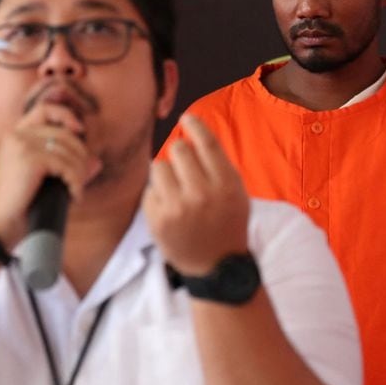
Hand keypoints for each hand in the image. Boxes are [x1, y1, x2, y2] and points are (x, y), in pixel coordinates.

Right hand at [0, 102, 101, 248]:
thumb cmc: (17, 206)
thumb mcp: (42, 180)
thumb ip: (66, 167)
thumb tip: (97, 162)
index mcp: (15, 136)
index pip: (44, 109)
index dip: (66, 115)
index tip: (80, 131)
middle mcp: (17, 135)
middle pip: (63, 133)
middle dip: (80, 155)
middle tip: (82, 178)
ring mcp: (22, 145)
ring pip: (67, 150)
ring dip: (80, 172)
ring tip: (77, 190)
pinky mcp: (29, 158)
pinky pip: (65, 165)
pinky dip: (76, 182)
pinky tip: (75, 196)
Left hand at [143, 114, 250, 275]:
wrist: (215, 266)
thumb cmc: (227, 223)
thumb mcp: (236, 192)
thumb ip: (217, 163)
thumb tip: (192, 127)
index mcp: (226, 186)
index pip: (207, 143)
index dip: (195, 125)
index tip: (187, 118)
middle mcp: (201, 195)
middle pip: (178, 148)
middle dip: (180, 153)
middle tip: (185, 167)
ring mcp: (176, 208)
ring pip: (159, 165)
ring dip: (166, 172)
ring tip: (176, 189)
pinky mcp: (156, 220)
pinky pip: (149, 189)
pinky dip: (157, 195)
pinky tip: (170, 208)